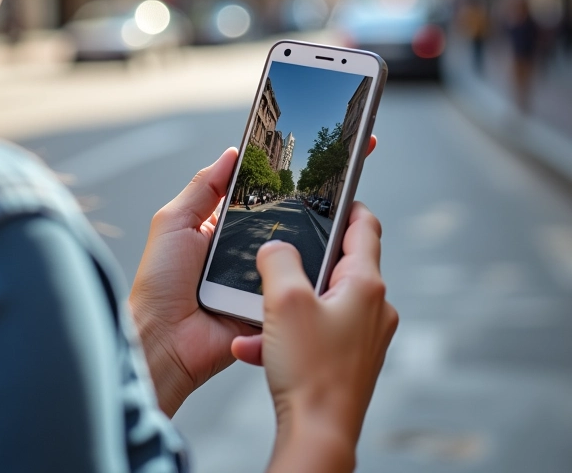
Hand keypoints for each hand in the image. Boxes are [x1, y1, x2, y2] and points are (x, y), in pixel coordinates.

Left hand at [130, 136, 377, 418]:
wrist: (164, 342)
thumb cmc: (159, 283)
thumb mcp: (174, 222)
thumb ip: (202, 187)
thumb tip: (231, 153)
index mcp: (221, 226)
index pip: (256, 195)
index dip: (278, 180)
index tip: (308, 160)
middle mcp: (244, 251)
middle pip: (283, 223)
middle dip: (306, 209)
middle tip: (335, 187)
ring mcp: (260, 280)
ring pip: (295, 256)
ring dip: (310, 245)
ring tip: (339, 221)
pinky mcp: (271, 307)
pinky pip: (295, 289)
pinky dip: (306, 280)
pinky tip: (325, 264)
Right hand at [232, 202, 397, 472]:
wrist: (318, 436)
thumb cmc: (310, 371)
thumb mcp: (284, 300)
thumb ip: (278, 258)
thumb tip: (276, 245)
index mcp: (365, 285)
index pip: (366, 227)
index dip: (348, 205)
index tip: (332, 194)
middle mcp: (373, 308)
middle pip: (337, 264)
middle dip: (300, 264)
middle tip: (275, 261)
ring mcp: (363, 335)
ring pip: (320, 301)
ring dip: (286, 305)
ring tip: (260, 319)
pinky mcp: (349, 358)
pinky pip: (316, 332)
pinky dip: (288, 333)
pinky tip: (258, 348)